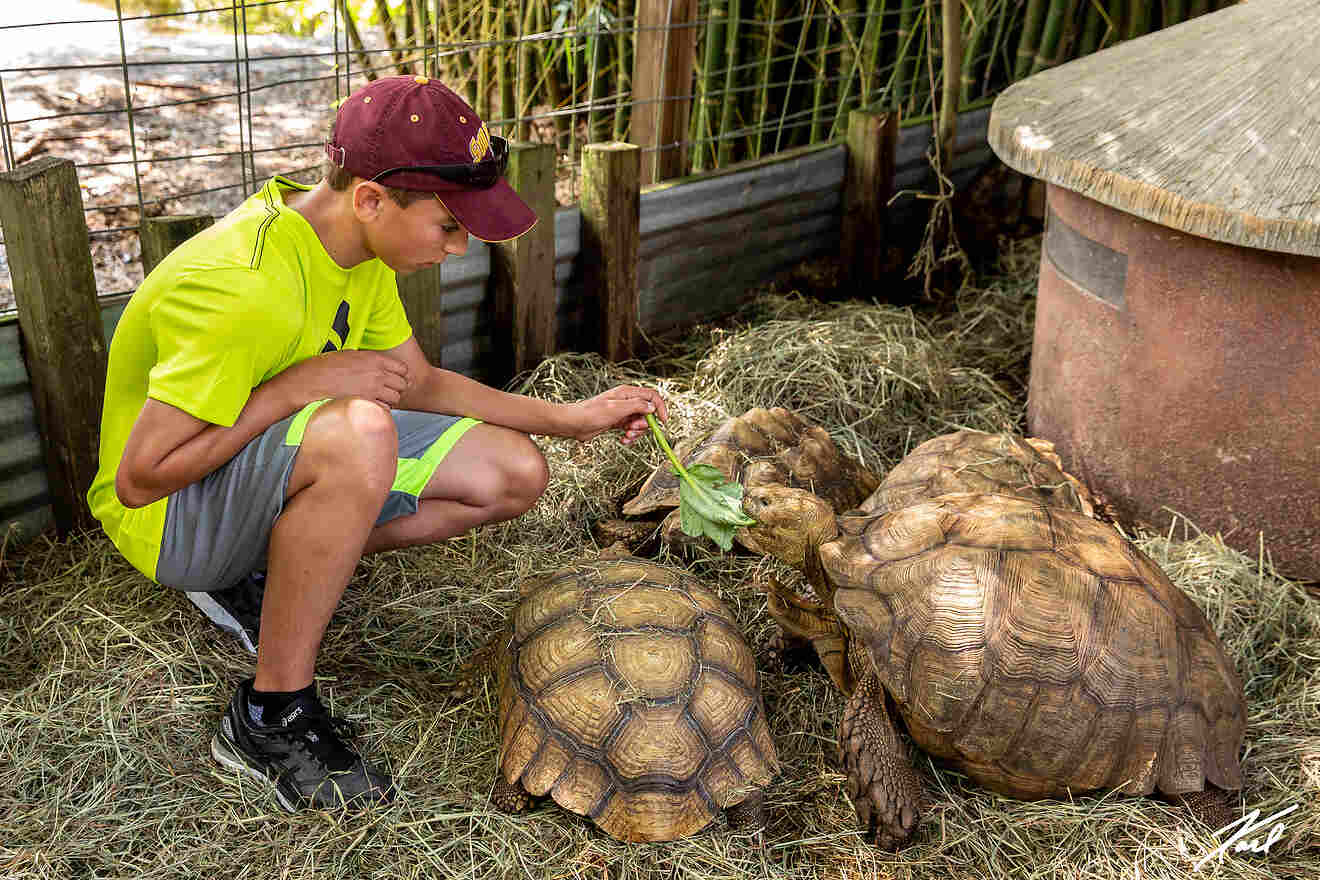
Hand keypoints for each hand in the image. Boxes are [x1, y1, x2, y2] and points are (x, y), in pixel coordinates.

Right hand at [271, 350, 410, 410]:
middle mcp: (377, 373)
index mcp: (375, 359)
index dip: (399, 375)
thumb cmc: (327, 367)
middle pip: (403, 384)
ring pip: (396, 398)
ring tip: (377, 399)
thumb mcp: (351, 355)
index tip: (393, 379)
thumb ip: (370, 361)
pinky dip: (380, 409)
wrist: (311, 381)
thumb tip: (382, 367)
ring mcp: (373, 389)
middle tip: (386, 391)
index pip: (403, 368)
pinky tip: (370, 406)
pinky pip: (384, 409)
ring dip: (389, 400)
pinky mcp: (366, 403)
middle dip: (396, 388)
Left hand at [566, 385, 667, 443]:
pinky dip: (630, 437)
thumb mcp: (617, 408)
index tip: (663, 421)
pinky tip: (623, 440)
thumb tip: (652, 407)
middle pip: (647, 412)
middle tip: (633, 429)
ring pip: (640, 423)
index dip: (660, 407)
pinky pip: (631, 430)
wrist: (575, 424)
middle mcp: (626, 401)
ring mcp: (622, 412)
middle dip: (644, 424)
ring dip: (637, 433)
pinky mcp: (617, 423)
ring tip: (627, 436)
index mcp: (627, 393)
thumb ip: (637, 406)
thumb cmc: (592, 413)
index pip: (652, 396)